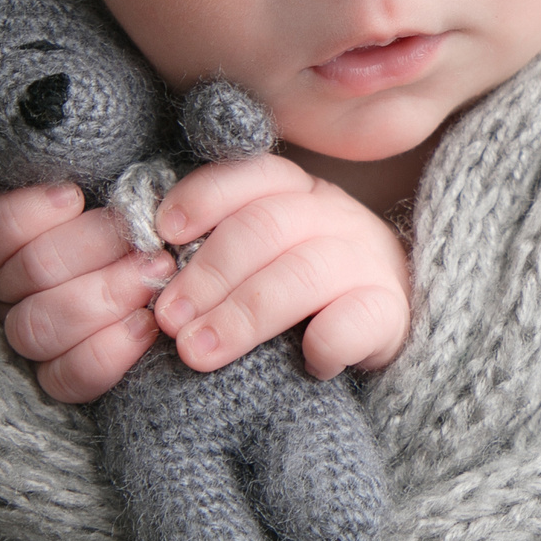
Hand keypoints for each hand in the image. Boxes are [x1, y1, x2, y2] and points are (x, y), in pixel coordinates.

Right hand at [0, 183, 174, 403]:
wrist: (178, 279)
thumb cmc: (141, 226)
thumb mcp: (115, 193)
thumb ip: (88, 187)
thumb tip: (77, 189)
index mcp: (0, 249)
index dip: (22, 217)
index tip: (72, 196)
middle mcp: (4, 297)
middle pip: (25, 276)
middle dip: (90, 250)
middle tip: (144, 240)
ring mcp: (28, 342)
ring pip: (38, 329)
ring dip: (105, 296)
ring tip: (154, 273)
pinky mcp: (61, 381)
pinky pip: (68, 379)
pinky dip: (108, 352)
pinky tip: (144, 324)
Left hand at [149, 154, 411, 381]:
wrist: (379, 327)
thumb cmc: (296, 295)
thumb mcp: (258, 259)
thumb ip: (213, 250)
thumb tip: (149, 269)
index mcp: (299, 194)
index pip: (253, 175)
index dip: (205, 197)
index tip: (164, 233)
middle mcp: (336, 217)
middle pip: (267, 226)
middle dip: (209, 272)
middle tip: (168, 319)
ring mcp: (367, 262)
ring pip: (304, 272)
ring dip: (243, 314)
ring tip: (197, 352)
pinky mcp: (390, 312)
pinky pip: (356, 320)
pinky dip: (325, 342)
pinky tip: (303, 365)